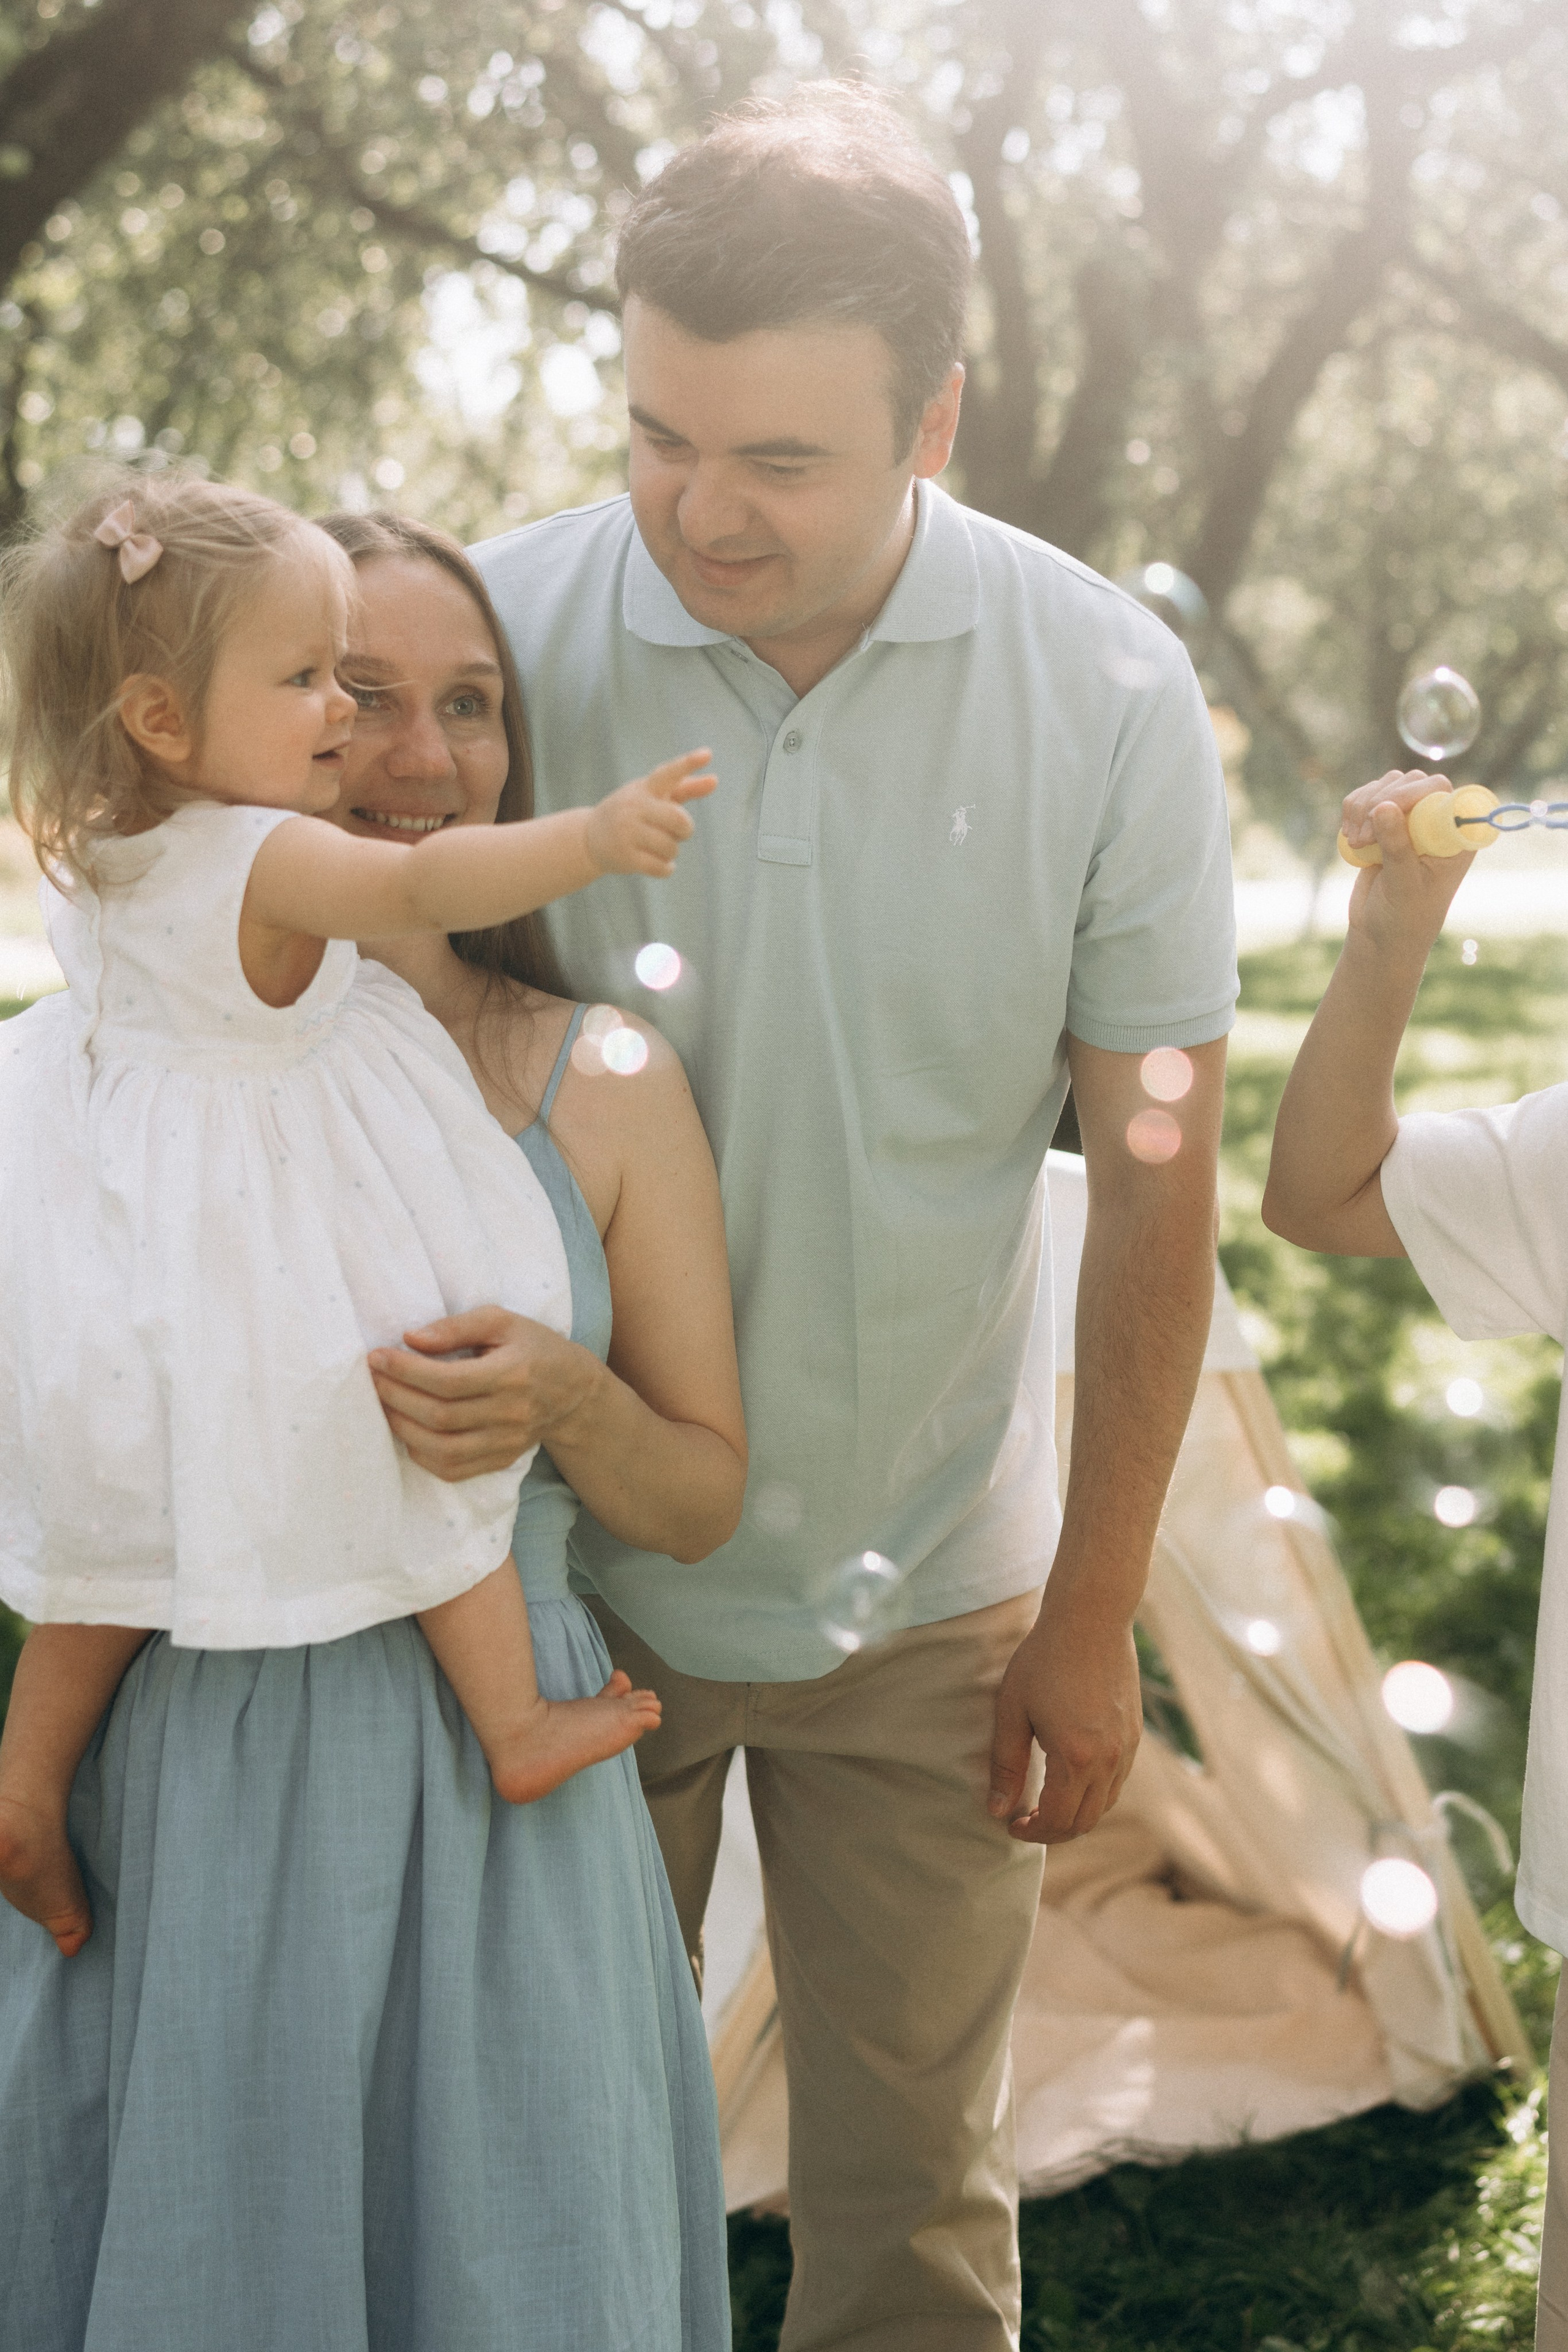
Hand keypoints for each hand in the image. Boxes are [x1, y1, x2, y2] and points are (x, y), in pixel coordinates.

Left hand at [367, 1306, 601, 1480]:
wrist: (572, 1392)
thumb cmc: (533, 1347)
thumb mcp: (502, 1321)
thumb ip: (457, 1327)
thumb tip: (411, 1338)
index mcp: (512, 1374)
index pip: (448, 1381)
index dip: (406, 1371)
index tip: (377, 1357)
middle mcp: (511, 1414)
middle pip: (440, 1415)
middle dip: (396, 1396)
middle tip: (373, 1378)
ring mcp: (506, 1443)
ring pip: (442, 1447)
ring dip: (402, 1427)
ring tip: (384, 1404)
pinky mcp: (500, 1460)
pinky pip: (452, 1469)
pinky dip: (422, 1453)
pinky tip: (408, 1430)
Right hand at [584, 750, 716, 879]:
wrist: (590, 837)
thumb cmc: (633, 813)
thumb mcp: (654, 797)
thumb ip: (685, 789)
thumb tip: (715, 780)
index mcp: (644, 788)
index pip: (668, 773)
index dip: (688, 764)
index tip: (708, 754)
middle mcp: (634, 807)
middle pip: (679, 820)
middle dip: (685, 830)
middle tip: (679, 832)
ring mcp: (627, 832)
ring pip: (671, 847)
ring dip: (671, 852)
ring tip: (658, 847)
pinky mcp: (626, 857)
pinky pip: (662, 868)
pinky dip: (666, 868)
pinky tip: (659, 864)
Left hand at [987, 1591, 1141, 1843]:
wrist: (1091, 1619)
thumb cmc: (1044, 1659)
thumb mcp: (1013, 1710)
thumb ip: (1006, 1765)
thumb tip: (998, 1811)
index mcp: (1075, 1757)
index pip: (1056, 1820)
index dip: (1032, 1831)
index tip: (1011, 1823)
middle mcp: (1108, 1760)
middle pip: (1084, 1822)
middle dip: (1053, 1831)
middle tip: (1025, 1820)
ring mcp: (1126, 1749)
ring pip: (1104, 1806)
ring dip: (1075, 1816)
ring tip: (1045, 1804)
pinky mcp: (1134, 1736)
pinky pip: (1117, 1783)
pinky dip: (1094, 1795)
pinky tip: (1070, 1780)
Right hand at [1340, 770, 1473, 955]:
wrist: (1380, 934)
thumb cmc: (1404, 917)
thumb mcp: (1403, 885)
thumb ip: (1397, 847)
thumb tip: (1383, 807)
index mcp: (1454, 837)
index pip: (1440, 791)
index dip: (1411, 794)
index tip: (1383, 813)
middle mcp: (1436, 823)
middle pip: (1412, 782)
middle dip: (1380, 802)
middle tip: (1362, 837)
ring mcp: (1410, 820)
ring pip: (1388, 784)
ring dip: (1363, 806)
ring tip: (1356, 841)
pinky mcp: (1384, 823)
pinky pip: (1367, 796)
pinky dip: (1352, 810)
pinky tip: (1349, 837)